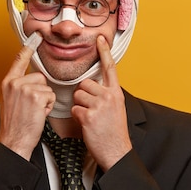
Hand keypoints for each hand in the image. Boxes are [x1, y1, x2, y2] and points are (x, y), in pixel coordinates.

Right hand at [0, 33, 54, 159]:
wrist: (13, 142)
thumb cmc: (14, 125)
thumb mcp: (10, 101)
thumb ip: (18, 87)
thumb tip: (33, 80)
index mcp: (7, 83)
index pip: (19, 60)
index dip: (28, 48)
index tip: (36, 36)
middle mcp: (14, 83)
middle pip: (40, 77)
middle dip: (41, 92)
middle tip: (31, 107)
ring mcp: (24, 89)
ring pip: (47, 87)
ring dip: (45, 101)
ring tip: (34, 112)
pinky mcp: (35, 96)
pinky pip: (51, 96)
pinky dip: (48, 107)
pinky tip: (38, 115)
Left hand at [72, 35, 131, 170]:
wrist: (117, 151)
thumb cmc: (113, 132)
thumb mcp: (116, 108)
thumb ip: (106, 95)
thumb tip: (92, 86)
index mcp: (116, 93)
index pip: (110, 67)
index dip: (104, 52)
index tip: (100, 38)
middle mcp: (109, 96)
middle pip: (85, 84)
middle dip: (83, 95)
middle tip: (91, 110)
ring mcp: (100, 106)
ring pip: (77, 96)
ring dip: (79, 107)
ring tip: (90, 118)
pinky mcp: (89, 116)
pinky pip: (74, 109)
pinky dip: (77, 117)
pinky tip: (87, 125)